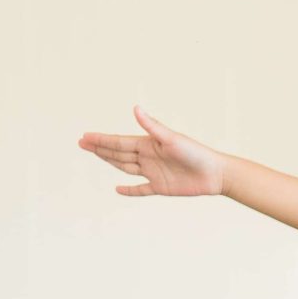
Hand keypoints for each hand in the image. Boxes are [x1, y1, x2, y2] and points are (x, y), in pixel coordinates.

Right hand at [77, 105, 224, 196]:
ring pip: (126, 167)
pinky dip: (129, 190)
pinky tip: (117, 189)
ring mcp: (153, 173)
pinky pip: (141, 189)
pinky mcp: (161, 187)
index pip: (119, 142)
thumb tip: (135, 107)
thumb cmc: (196, 153)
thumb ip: (152, 126)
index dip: (101, 140)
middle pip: (118, 153)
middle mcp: (148, 157)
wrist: (216, 174)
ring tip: (94, 155)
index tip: (84, 136)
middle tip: (81, 143)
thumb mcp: (172, 139)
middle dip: (99, 148)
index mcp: (148, 144)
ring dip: (109, 161)